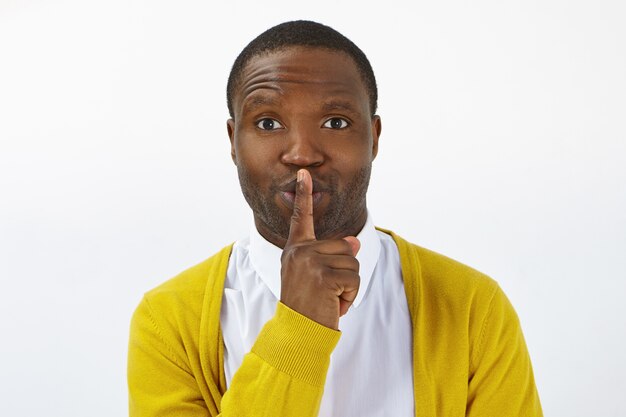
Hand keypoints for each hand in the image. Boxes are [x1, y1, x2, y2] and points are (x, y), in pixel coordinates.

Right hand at [280, 169, 360, 329]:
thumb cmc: (307, 307)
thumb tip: (355, 242)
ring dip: (348, 287)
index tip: (305, 174)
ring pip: (352, 262)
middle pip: (345, 247)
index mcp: (296, 250)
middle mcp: (300, 251)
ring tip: (329, 299)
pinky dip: (350, 296)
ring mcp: (310, 262)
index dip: (304, 195)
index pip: (302, 219)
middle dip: (345, 274)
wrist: (298, 333)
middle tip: (327, 293)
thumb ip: (332, 257)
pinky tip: (334, 305)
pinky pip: (354, 279)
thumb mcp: (317, 277)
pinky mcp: (323, 275)